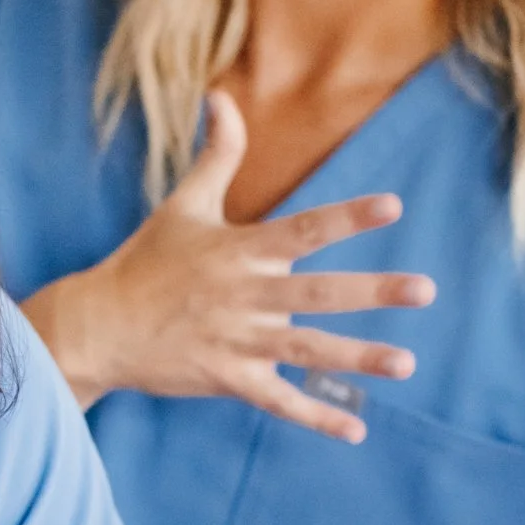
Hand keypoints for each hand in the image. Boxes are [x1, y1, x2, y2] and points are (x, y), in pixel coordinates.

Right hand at [24, 90, 433, 440]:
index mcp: (240, 251)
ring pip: (306, 350)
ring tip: (406, 363)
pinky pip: (278, 400)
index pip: (303, 230)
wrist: (99, 326)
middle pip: (318, 293)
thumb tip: (223, 95)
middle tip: (425, 289)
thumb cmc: (145, 261)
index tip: (392, 206)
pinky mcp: (226, 378)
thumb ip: (217, 154)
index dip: (347, 217)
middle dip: (373, 292)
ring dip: (358, 359)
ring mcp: (236, 340)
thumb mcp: (183, 204)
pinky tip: (357, 428)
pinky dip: (316, 416)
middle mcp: (244, 296)